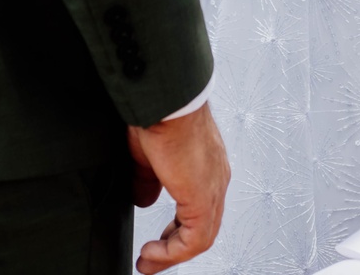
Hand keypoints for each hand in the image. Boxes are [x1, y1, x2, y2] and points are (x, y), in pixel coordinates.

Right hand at [128, 103, 229, 273]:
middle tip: (153, 257)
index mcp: (206, 164)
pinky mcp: (202, 198)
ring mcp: (213, 188)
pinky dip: (172, 253)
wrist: (165, 101)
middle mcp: (215, 177)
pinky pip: (195, 240)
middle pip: (204, 225)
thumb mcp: (149, 154)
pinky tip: (151, 253)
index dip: (177, 229)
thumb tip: (144, 199)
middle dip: (175, 246)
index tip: (158, 241)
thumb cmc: (160, 114)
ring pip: (202, 236)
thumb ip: (148, 179)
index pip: (199, 207)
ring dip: (172, 254)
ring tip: (149, 261)